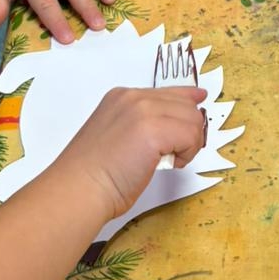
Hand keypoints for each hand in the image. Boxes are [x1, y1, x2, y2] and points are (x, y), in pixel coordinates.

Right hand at [54, 86, 207, 219]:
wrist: (79, 188)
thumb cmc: (94, 174)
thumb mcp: (118, 136)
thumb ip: (143, 124)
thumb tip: (176, 126)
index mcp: (122, 97)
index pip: (167, 91)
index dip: (186, 99)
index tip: (199, 102)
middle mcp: (133, 97)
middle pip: (185, 105)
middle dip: (189, 130)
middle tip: (178, 154)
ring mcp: (143, 111)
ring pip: (192, 120)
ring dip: (188, 144)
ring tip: (169, 160)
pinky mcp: (154, 130)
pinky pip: (191, 136)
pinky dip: (187, 153)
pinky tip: (169, 164)